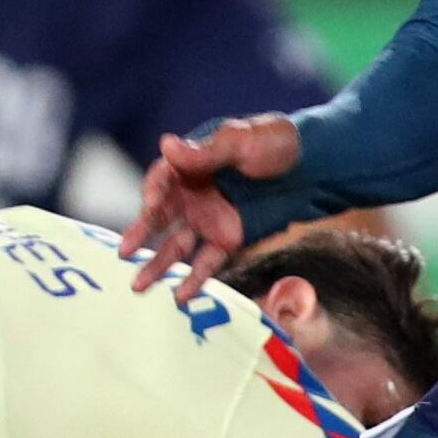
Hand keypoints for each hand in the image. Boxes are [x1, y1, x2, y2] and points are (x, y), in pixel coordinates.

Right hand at [122, 115, 301, 295]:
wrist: (313, 166)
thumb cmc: (276, 143)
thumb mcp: (243, 140)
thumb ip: (206, 151)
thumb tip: (166, 144)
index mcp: (191, 164)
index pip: (163, 177)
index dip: (153, 189)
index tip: (150, 201)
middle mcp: (192, 194)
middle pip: (160, 216)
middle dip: (141, 233)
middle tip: (124, 252)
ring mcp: (208, 218)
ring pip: (176, 245)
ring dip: (158, 265)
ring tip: (138, 286)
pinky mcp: (227, 239)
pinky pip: (206, 261)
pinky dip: (195, 279)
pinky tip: (180, 297)